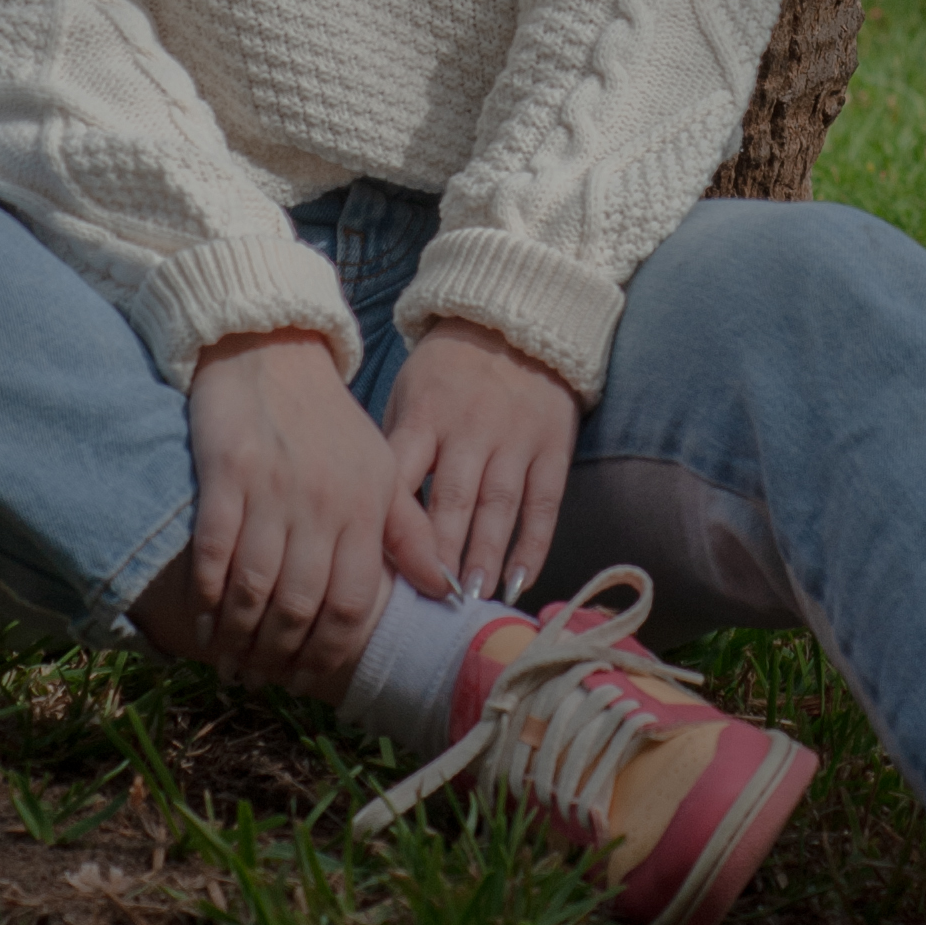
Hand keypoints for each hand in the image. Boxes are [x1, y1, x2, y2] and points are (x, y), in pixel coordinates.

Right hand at [159, 330, 448, 696]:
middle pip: (301, 605)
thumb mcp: (381, 469)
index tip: (312, 678)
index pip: (353, 603)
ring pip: (256, 589)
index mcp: (367, 506)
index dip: (331, 651)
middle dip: (280, 655)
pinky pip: (215, 554)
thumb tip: (448, 591)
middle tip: (265, 680)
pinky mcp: (226, 475)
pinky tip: (203, 625)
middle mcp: (323, 503)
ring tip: (232, 665)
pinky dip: (207, 598)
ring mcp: (273, 489)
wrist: (273, 350)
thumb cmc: (329, 420)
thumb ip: (410, 533)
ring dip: (240, 638)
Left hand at [384, 316, 580, 605]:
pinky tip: (521, 580)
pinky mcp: (552, 446)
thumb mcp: (407, 394)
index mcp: (424, 415)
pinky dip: (533, 544)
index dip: (396, 526)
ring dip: (485, 555)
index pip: (403, 476)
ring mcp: (515, 438)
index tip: (386, 574)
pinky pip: (543, 502)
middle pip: (453, 499)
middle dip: (443, 553)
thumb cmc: (446, 373)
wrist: (514, 321)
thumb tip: (373, 521)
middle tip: (433, 602)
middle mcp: (470, 429)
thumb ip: (395, 451)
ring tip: (473, 598)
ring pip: (499, 506)